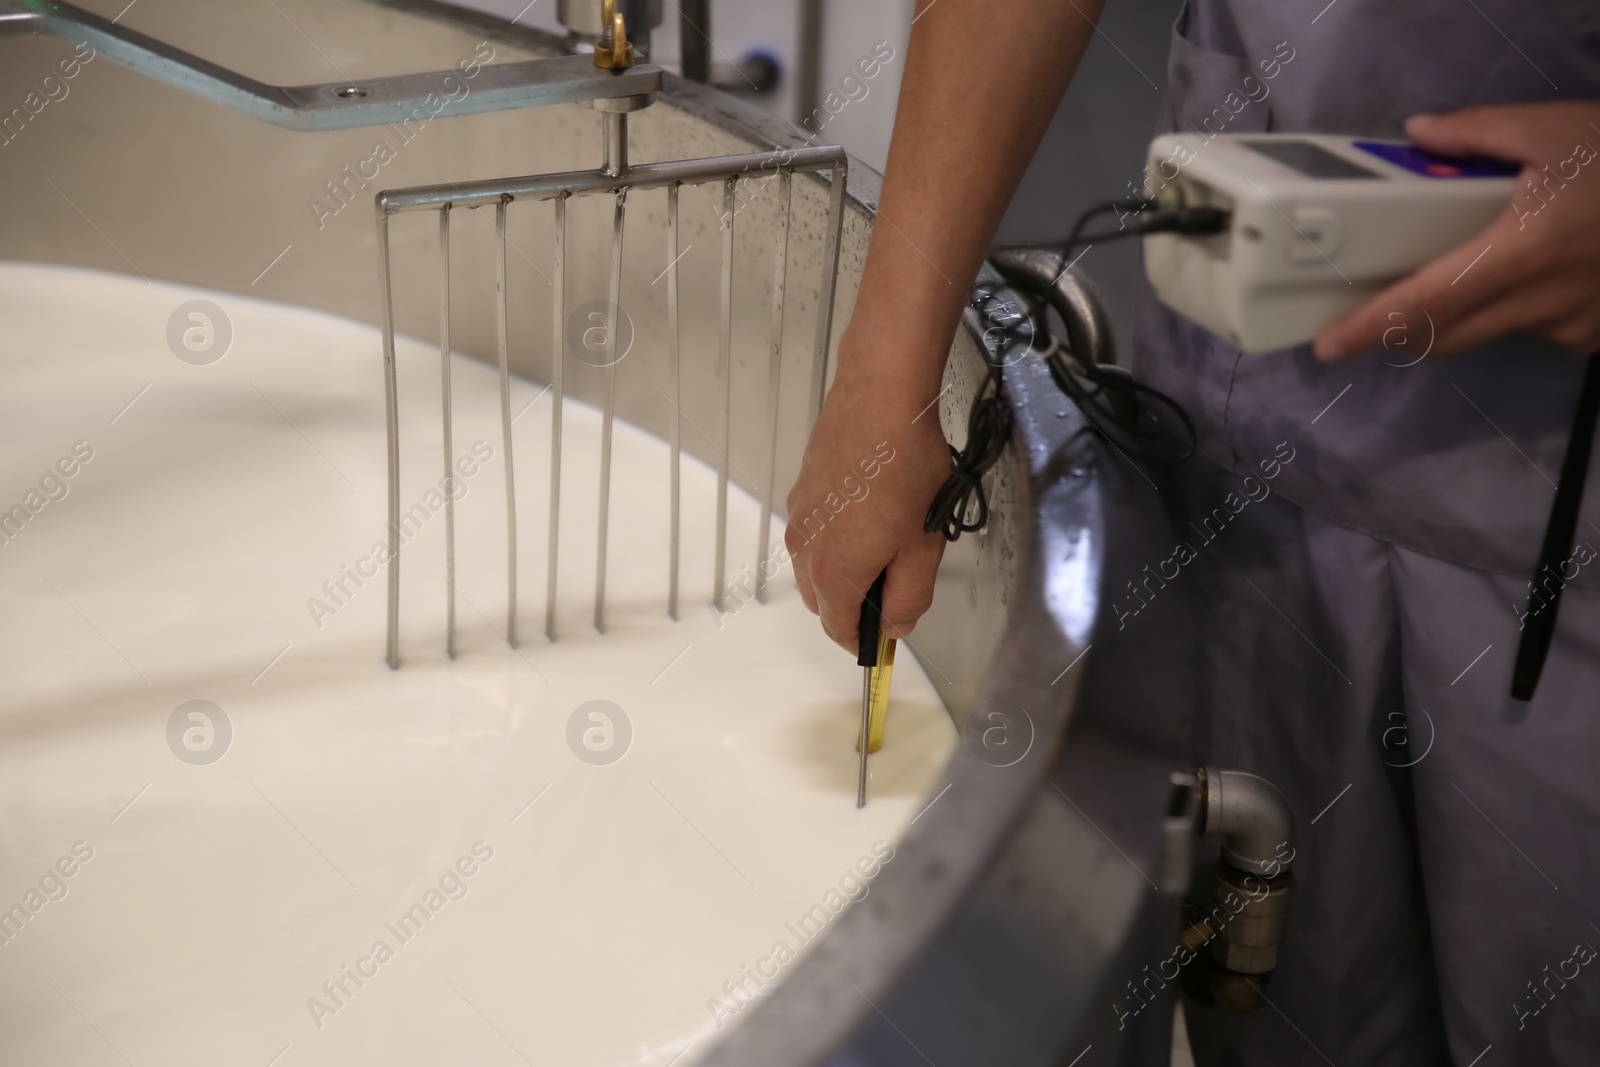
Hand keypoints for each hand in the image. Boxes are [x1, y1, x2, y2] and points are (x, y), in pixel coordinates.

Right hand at [784, 328, 951, 652]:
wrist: (881, 398)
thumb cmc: (904, 466)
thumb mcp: (923, 545)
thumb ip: (908, 596)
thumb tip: (896, 625)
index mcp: (833, 572)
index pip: (839, 629)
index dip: (864, 643)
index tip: (884, 641)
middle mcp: (804, 548)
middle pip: (823, 600)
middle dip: (856, 604)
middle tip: (897, 584)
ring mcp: (799, 516)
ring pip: (816, 565)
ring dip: (846, 568)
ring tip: (889, 539)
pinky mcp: (802, 489)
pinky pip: (816, 531)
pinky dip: (838, 537)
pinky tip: (872, 511)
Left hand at [1315, 101, 1599, 360]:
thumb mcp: (1556, 128)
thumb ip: (1478, 132)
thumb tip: (1417, 133)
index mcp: (1526, 251)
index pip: (1429, 303)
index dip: (1372, 327)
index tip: (1330, 345)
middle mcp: (1545, 300)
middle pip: (1445, 335)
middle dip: (1396, 332)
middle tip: (1356, 319)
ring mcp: (1571, 325)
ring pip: (1485, 333)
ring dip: (1453, 316)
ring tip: (1441, 278)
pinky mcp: (1591, 336)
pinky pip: (1527, 330)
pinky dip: (1505, 310)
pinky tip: (1515, 275)